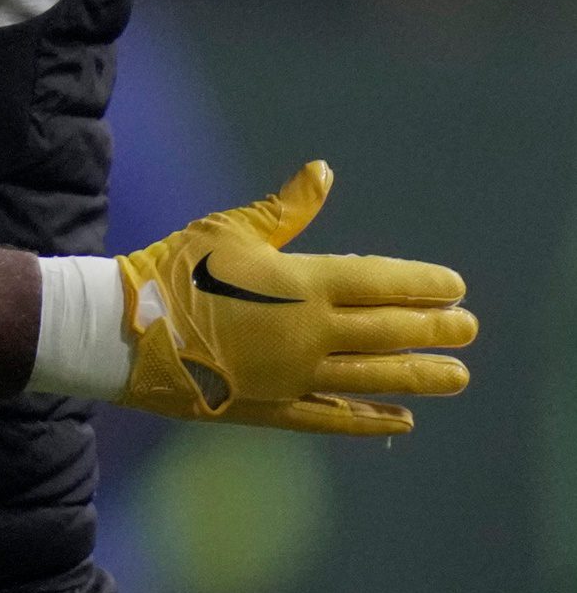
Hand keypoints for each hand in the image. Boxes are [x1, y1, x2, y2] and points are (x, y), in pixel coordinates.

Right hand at [114, 161, 475, 434]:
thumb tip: (323, 170)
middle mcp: (308, 333)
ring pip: (372, 379)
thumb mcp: (229, 229)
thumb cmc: (173, 271)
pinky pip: (333, 419)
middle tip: (468, 329)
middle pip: (388, 332)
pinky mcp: (270, 407)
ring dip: (419, 377)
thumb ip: (285, 209)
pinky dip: (370, 421)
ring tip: (455, 377)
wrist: (123, 331)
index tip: (455, 287)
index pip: (382, 281)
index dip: (423, 284)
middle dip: (433, 329)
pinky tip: (399, 421)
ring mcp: (292, 375)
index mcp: (303, 283)